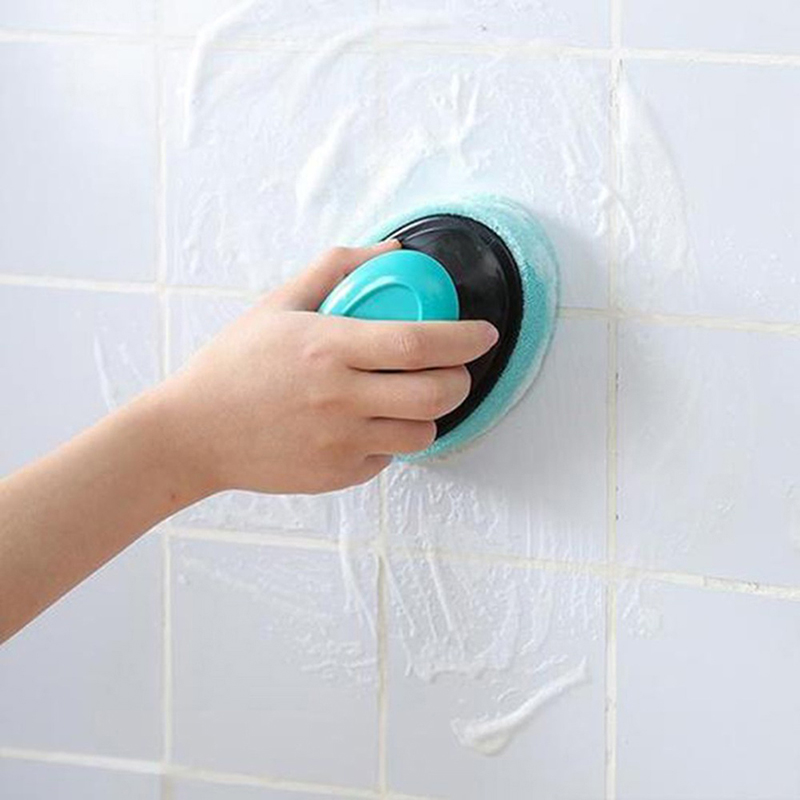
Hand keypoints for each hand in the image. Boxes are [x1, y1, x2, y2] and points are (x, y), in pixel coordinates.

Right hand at [161, 241, 497, 495]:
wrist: (193, 433)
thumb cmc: (234, 365)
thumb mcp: (278, 304)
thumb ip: (337, 268)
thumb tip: (392, 251)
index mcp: (327, 347)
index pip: (418, 342)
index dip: (463, 338)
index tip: (484, 333)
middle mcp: (339, 398)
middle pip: (435, 393)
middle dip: (461, 380)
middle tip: (456, 369)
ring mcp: (339, 442)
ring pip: (421, 433)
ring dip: (429, 412)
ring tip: (409, 397)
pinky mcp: (336, 474)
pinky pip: (388, 457)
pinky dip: (390, 439)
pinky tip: (365, 423)